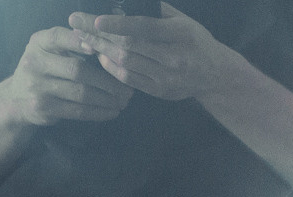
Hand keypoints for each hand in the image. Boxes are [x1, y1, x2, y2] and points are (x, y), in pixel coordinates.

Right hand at [3, 26, 133, 124]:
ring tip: (124, 101)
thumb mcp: (50, 52)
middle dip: (107, 81)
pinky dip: (98, 112)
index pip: (59, 37)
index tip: (99, 48)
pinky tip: (112, 111)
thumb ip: (71, 46)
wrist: (17, 99)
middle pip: (77, 70)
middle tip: (128, 89)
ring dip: (107, 99)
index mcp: (38, 42)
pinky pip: (77, 110)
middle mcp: (34, 62)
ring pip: (81, 93)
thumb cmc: (45, 71)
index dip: (79, 42)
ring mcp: (37, 86)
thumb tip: (110, 49)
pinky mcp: (42, 107)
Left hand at [70, 5, 239, 103]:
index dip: (118, 24)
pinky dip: (111, 66)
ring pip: (125, 63)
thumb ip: (156, 10)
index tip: (96, 20)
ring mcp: (168, 77)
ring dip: (100, 49)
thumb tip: (122, 2)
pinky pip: (129, 79)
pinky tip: (100, 55)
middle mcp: (175, 58)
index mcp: (181, 35)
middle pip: (129, 46)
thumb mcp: (182, 20)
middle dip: (98, 34)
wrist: (217, 75)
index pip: (145, 28)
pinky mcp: (161, 91)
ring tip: (82, 37)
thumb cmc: (195, 40)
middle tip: (75, 23)